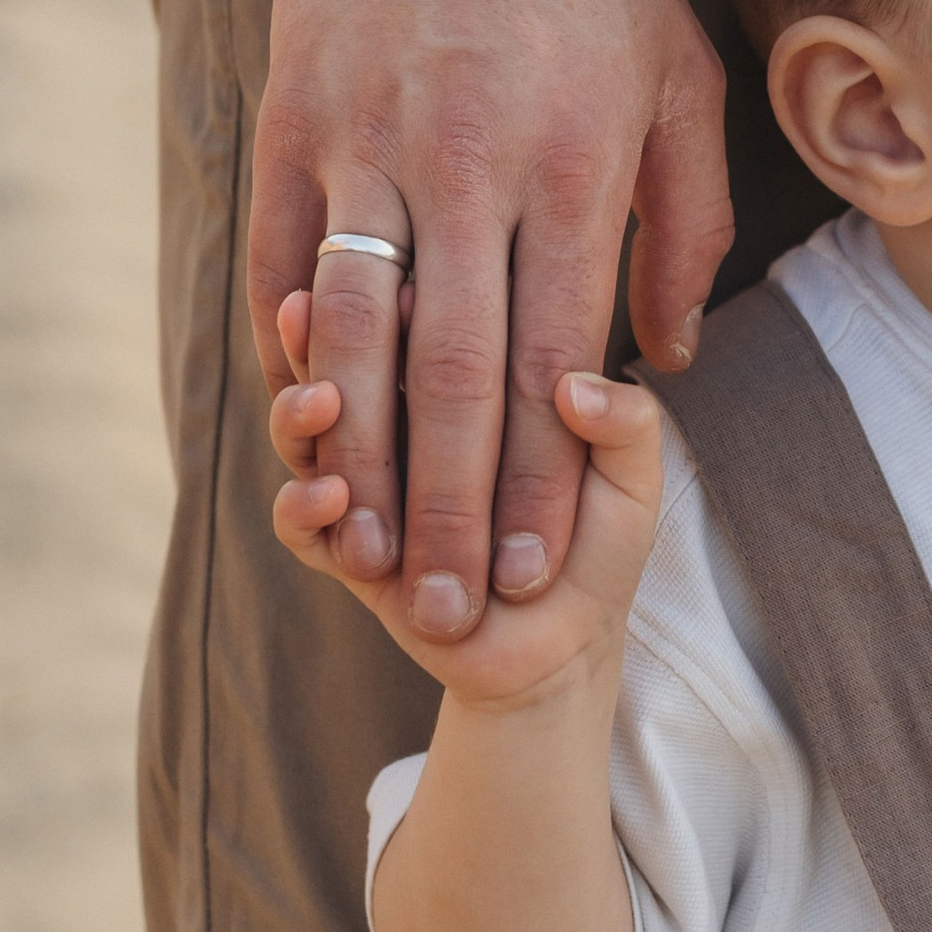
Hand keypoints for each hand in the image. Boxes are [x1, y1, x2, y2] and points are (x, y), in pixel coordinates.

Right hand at [248, 0, 730, 649]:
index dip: (539, 481)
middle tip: (443, 608)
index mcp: (578, 162)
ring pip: (357, 341)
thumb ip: (684, 220)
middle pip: (455, 377)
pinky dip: (291, 356)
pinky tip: (300, 425)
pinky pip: (284, 264)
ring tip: (362, 552)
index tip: (531, 576)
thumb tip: (672, 356)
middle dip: (449, 509)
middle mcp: (472, 165)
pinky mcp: (296, 122)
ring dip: (358, 459)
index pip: (555, 362)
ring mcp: (370, 145)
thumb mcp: (679, 68)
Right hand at [269, 294, 666, 711]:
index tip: (412, 286)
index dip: (410, 299)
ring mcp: (367, 476)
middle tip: (335, 319)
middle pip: (349, 361)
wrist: (560, 645)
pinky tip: (327, 496)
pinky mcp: (341, 546)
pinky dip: (303, 506)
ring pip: (309, 427)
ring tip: (320, 402)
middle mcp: (403, 415)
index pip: (426, 321)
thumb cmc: (598, 541)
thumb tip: (576, 388)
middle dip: (338, 346)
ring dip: (304, 413)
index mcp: (468, 376)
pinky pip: (298, 521)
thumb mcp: (633, 480)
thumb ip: (627, 426)